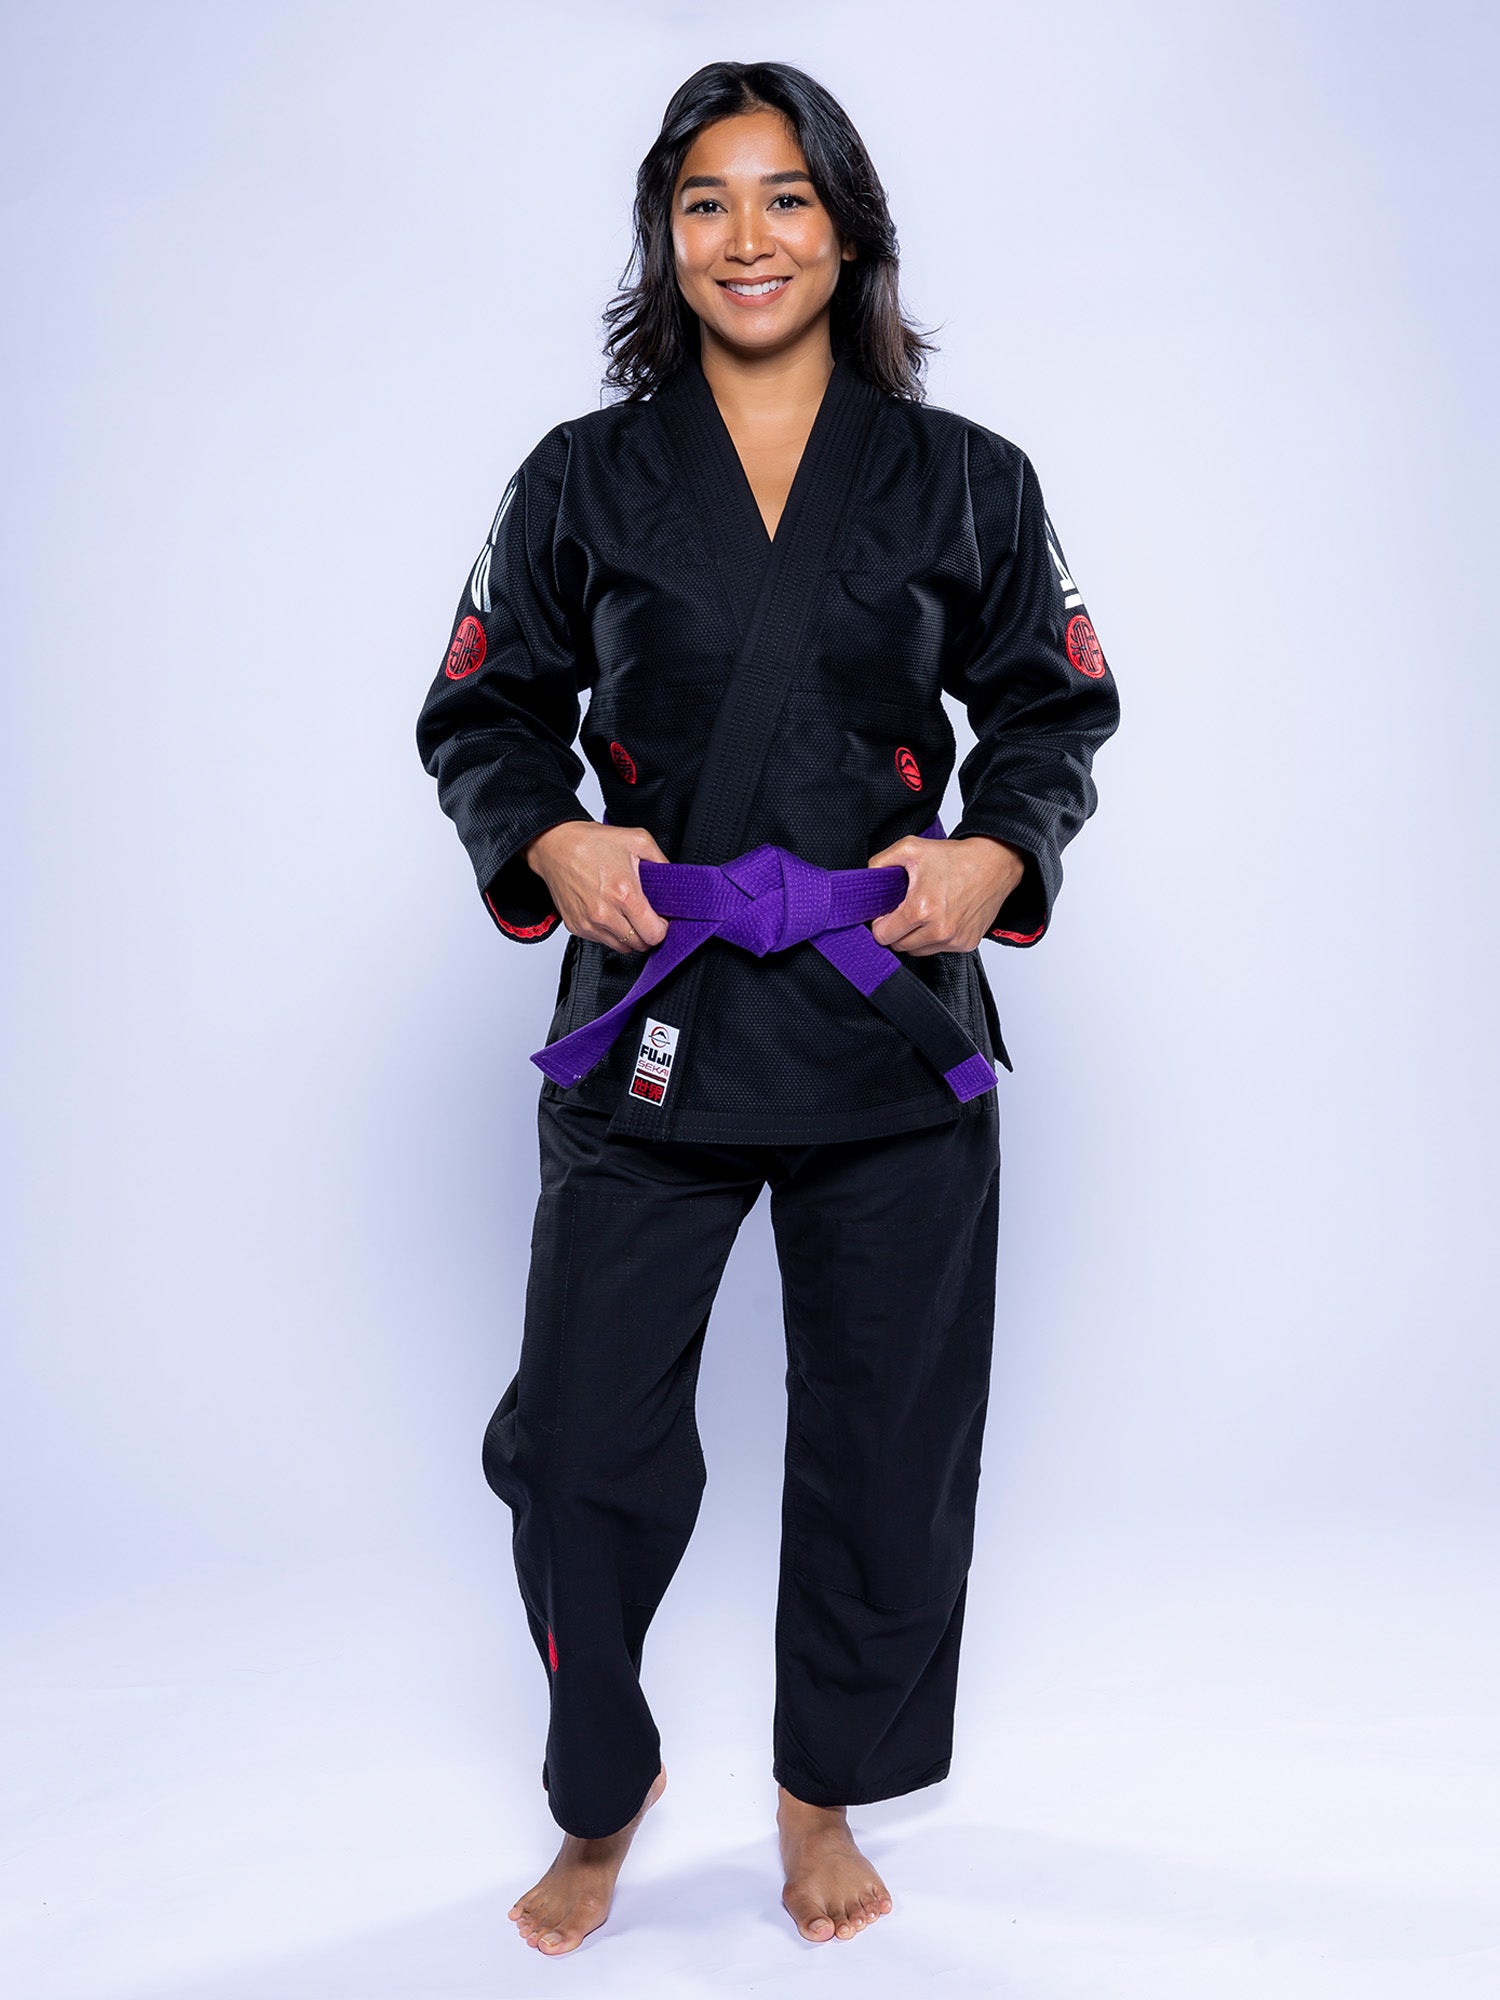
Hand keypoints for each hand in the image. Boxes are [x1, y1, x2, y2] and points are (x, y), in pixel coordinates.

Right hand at [523, 821, 669, 952]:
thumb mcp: (637, 840)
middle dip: (647, 933)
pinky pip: (602, 941)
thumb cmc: (591, 842)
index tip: (661, 919)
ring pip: (622, 947)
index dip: (663, 928)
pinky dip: (610, 932)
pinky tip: (608, 912)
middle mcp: (605, 913)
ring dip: (629, 935)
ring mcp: (589, 923)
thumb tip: (673, 881)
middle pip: (640, 945)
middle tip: (645, 916)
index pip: (654, 934)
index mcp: (624, 894)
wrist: (555, 845)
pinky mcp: (576, 927)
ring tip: (625, 913)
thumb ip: (662, 862)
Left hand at [865, 833, 1026, 955]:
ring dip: (914, 937)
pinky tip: (940, 918)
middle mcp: (939, 930)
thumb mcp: (911, 848)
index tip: (886, 912)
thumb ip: (881, 862)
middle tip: (904, 910)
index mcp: (921, 909)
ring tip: (924, 913)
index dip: (880, 923)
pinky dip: (934, 938)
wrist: (995, 864)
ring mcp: (954, 940)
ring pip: (917, 952)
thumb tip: (867, 880)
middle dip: (896, 930)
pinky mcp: (966, 944)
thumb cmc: (956, 858)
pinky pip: (938, 950)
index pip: (883, 936)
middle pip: (898, 946)